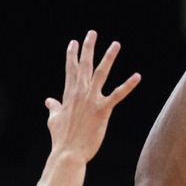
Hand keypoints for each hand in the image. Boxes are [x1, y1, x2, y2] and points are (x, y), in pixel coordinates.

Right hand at [45, 31, 140, 162]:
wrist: (68, 152)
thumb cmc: (61, 139)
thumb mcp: (54, 120)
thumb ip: (53, 108)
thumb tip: (48, 101)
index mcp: (68, 95)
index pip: (71, 70)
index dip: (72, 56)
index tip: (73, 43)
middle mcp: (80, 93)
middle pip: (84, 66)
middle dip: (88, 48)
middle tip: (92, 33)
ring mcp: (91, 100)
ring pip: (101, 73)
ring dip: (108, 57)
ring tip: (116, 44)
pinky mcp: (103, 110)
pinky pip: (118, 95)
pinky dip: (128, 85)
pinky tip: (137, 76)